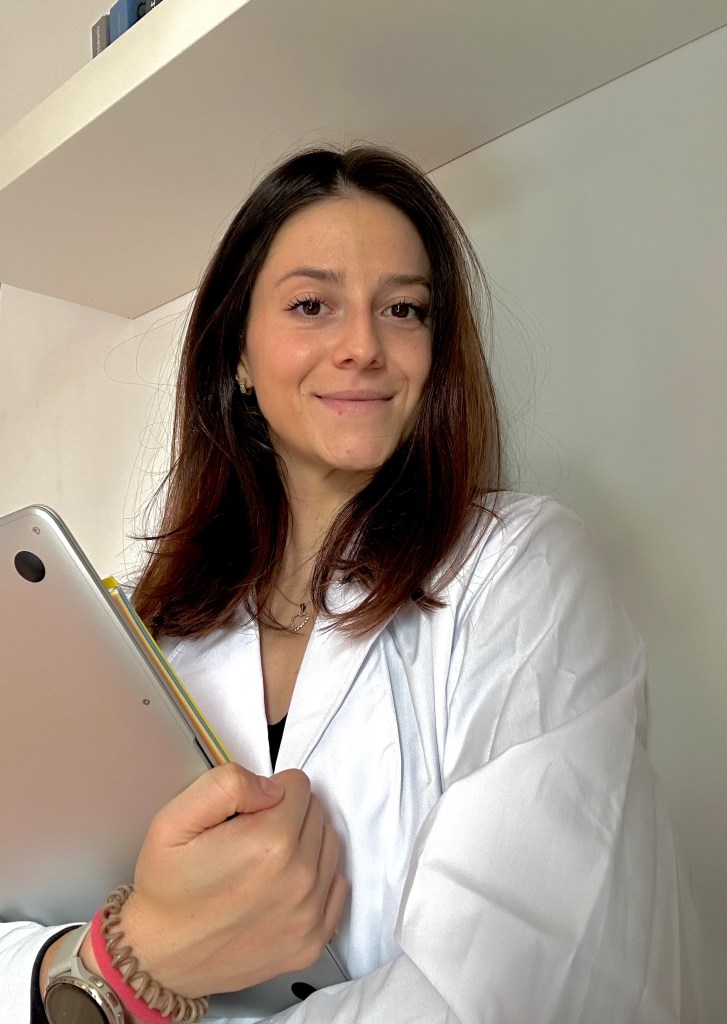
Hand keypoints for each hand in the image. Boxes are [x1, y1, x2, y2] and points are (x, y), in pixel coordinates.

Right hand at [114, 763, 346, 997]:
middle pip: (316, 812)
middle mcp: (298, 878)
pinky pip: (338, 886)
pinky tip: (283, 884)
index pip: (298, 785)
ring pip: (329, 844)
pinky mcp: (312, 942)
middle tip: (249, 837)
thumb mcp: (174, 819)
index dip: (268, 792)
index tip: (246, 814)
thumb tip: (271, 787)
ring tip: (265, 860)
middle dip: (286, 814)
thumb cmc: (166, 889)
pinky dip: (317, 878)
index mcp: (269, 843)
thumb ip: (226, 784)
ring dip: (304, 843)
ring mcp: (309, 914)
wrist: (158, 958)